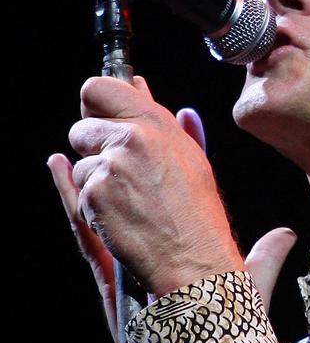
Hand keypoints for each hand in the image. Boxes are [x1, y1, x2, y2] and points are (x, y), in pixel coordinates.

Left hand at [50, 76, 242, 296]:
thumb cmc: (197, 209)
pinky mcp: (95, 196)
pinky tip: (122, 215)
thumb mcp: (188, 155)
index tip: (101, 118)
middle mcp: (133, 138)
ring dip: (95, 182)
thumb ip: (160, 119)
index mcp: (156, 123)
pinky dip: (94, 207)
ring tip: (130, 200)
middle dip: (92, 149)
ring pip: (80, 166)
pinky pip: (80, 194)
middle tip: (121, 172)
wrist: (193, 256)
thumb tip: (141, 87)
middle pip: (80, 129)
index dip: (95, 105)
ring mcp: (111, 166)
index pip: (98, 88)